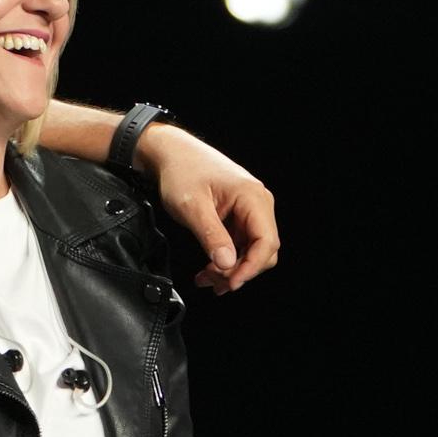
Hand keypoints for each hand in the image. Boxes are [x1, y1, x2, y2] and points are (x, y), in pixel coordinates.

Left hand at [137, 124, 281, 294]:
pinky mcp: (238, 215)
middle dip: (239, 271)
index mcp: (252, 197)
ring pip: (251, 250)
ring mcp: (249, 209)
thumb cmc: (182, 171)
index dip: (251, 267)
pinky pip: (240, 243)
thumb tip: (228, 264)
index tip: (231, 283)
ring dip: (231, 269)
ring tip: (207, 279)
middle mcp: (257, 202)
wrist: (170, 153)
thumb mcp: (193, 207)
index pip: (266, 242)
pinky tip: (209, 269)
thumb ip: (212, 237)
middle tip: (213, 282)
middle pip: (263, 250)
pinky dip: (226, 259)